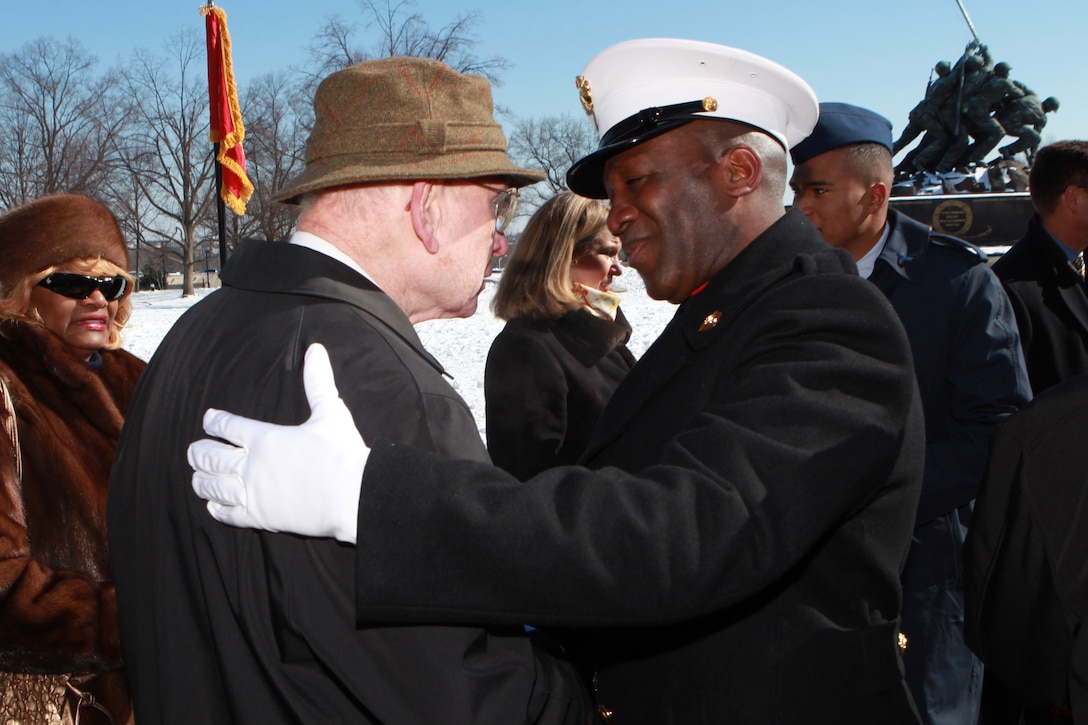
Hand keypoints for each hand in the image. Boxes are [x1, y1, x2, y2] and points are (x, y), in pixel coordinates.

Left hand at [188, 343, 365, 542]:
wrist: (352, 495)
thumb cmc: (342, 453)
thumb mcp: (331, 412)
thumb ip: (318, 382)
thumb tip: (316, 349)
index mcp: (265, 437)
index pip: (228, 426)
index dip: (215, 422)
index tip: (208, 419)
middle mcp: (252, 465)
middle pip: (212, 457)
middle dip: (199, 453)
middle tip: (193, 451)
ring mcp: (253, 493)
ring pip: (214, 487)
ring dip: (202, 481)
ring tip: (196, 478)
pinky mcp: (261, 517)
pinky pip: (229, 515)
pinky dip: (217, 510)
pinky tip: (212, 507)